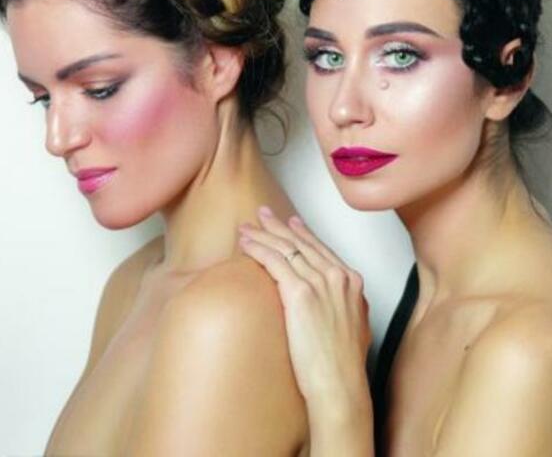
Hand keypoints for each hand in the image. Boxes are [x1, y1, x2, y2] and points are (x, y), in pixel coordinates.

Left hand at [238, 207, 371, 411]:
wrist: (340, 386)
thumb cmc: (343, 365)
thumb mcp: (355, 327)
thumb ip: (344, 306)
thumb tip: (331, 303)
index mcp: (352, 282)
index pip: (321, 249)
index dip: (302, 234)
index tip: (290, 224)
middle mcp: (338, 276)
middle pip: (302, 243)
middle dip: (279, 226)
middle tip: (264, 214)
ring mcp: (321, 283)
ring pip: (286, 248)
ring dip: (263, 234)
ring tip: (247, 227)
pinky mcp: (300, 293)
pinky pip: (274, 261)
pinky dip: (258, 248)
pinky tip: (246, 243)